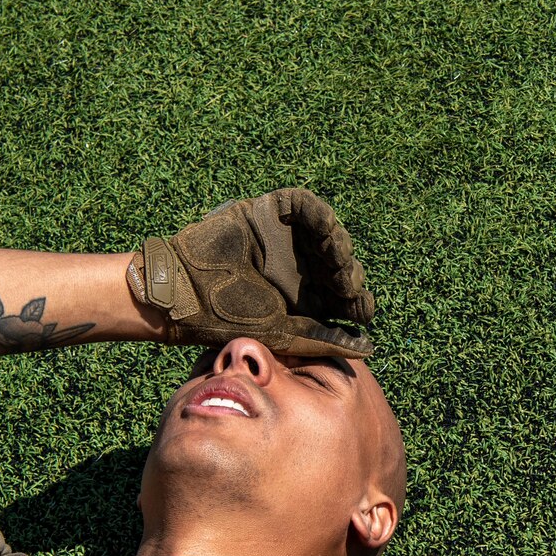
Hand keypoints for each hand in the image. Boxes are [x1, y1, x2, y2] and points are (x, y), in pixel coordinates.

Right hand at [128, 188, 375, 357]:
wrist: (185, 292)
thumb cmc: (229, 319)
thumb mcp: (284, 334)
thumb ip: (324, 339)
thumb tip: (370, 349)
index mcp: (307, 295)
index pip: (343, 294)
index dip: (357, 300)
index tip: (364, 310)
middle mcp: (301, 265)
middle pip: (340, 263)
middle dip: (348, 274)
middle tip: (346, 285)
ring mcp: (287, 238)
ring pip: (327, 235)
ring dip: (337, 244)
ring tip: (337, 256)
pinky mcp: (270, 213)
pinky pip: (303, 206)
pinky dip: (318, 213)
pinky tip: (326, 227)